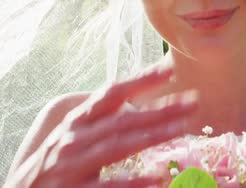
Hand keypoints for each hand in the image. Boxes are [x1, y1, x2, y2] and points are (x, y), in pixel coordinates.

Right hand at [6, 67, 197, 187]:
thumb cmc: (51, 165)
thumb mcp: (71, 135)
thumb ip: (100, 118)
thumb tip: (136, 101)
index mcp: (77, 121)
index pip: (112, 93)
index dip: (141, 80)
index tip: (171, 70)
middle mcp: (73, 138)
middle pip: (123, 119)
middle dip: (160, 109)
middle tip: (194, 102)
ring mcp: (71, 166)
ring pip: (117, 146)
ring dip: (152, 136)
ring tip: (182, 129)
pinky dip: (132, 182)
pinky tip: (157, 178)